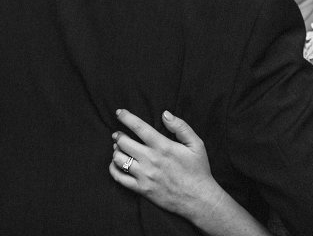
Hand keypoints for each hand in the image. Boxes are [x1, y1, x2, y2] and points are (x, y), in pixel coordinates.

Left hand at [109, 109, 225, 220]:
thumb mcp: (196, 144)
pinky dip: (113, 169)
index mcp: (163, 146)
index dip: (126, 117)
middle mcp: (151, 160)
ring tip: (118, 148)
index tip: (119, 113)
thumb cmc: (198, 170)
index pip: (139, 127)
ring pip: (119, 159)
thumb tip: (165, 114)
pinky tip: (115, 164)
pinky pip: (119, 178)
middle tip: (117, 134)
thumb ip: (181, 126)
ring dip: (116, 151)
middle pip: (124, 142)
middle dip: (118, 135)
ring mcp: (144, 176)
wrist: (198, 200)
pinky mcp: (141, 189)